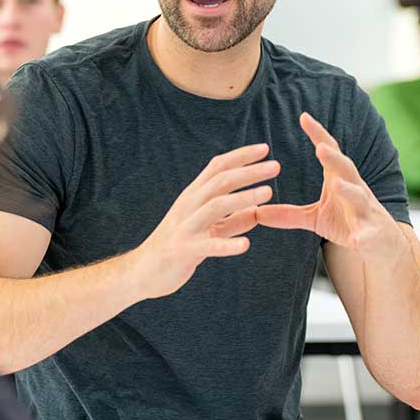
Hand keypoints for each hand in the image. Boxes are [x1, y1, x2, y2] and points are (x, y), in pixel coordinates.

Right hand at [132, 143, 278, 299]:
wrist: (143, 270)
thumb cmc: (178, 246)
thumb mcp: (207, 229)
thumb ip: (232, 221)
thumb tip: (258, 213)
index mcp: (194, 196)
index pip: (218, 167)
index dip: (241, 156)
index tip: (265, 148)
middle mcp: (189, 206)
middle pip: (221, 181)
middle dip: (249, 172)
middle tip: (276, 166)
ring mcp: (185, 227)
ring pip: (215, 206)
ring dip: (242, 198)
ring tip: (268, 193)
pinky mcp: (183, 250)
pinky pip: (207, 246)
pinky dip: (227, 245)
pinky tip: (246, 245)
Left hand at [256, 113, 402, 260]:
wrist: (382, 247)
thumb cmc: (348, 223)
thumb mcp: (315, 218)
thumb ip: (288, 214)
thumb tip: (256, 212)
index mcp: (340, 180)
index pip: (330, 153)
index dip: (319, 135)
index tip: (304, 117)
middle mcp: (355, 190)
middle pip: (346, 169)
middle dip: (334, 158)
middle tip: (320, 147)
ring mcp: (366, 211)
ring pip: (359, 197)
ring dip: (349, 190)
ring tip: (336, 184)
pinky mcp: (373, 234)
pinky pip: (367, 235)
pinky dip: (362, 237)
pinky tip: (355, 241)